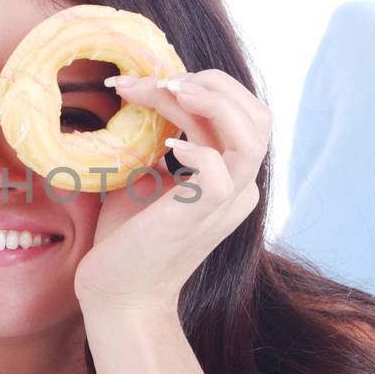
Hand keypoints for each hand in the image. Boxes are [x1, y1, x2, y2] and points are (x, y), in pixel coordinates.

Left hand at [73, 69, 270, 316]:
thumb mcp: (146, 174)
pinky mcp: (201, 216)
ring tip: (169, 90)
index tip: (140, 81)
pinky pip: (222, 172)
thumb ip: (159, 138)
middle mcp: (239, 188)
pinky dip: (197, 148)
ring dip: (212, 100)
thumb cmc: (128, 237)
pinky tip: (165, 146)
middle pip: (257, 114)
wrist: (117, 293)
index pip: (236, 113)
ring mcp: (225, 203)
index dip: (196, 85)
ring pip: (253, 134)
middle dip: (210, 83)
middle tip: (159, 80)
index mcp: (231, 176)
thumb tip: (148, 90)